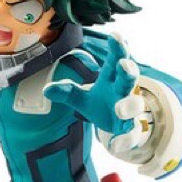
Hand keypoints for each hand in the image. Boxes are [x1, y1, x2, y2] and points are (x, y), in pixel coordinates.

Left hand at [43, 33, 149, 152]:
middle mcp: (124, 91)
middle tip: (123, 65)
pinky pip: (131, 135)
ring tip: (119, 109)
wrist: (119, 127)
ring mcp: (129, 111)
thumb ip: (66, 92)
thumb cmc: (102, 104)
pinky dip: (124, 140)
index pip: (116, 59)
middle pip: (129, 78)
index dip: (117, 48)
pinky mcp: (131, 131)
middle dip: (128, 70)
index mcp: (112, 78)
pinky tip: (115, 146)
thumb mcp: (82, 97)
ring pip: (135, 105)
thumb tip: (46, 90)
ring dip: (129, 105)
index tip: (115, 36)